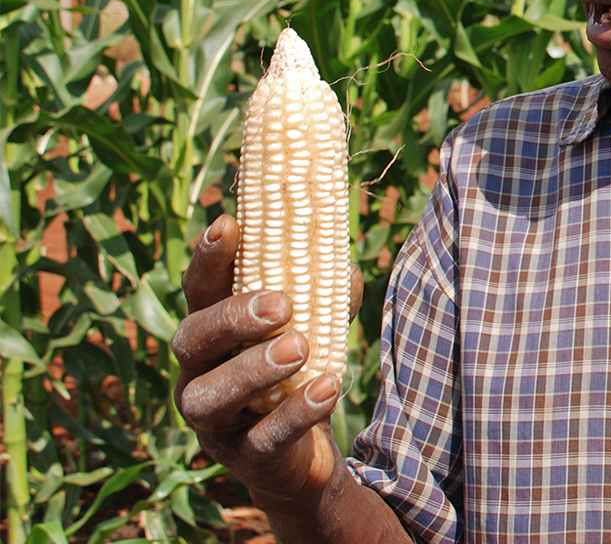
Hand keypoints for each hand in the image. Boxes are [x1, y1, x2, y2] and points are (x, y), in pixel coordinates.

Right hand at [172, 214, 363, 503]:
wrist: (302, 453)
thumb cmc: (297, 372)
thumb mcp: (314, 324)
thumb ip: (326, 293)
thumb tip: (347, 267)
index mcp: (212, 332)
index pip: (200, 289)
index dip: (208, 257)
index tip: (229, 224)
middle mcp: (199, 374)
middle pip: (192, 340)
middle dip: (232, 319)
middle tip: (280, 305)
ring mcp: (215, 421)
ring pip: (212, 395)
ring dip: (254, 369)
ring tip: (299, 347)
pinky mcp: (243, 458)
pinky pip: (263, 438)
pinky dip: (295, 412)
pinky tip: (326, 388)